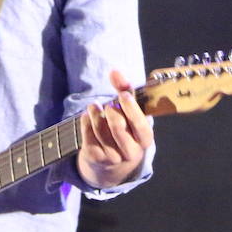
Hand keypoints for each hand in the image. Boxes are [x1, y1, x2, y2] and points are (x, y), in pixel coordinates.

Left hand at [77, 69, 152, 188]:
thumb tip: (115, 71)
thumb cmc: (125, 127)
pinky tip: (86, 116)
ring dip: (95, 115)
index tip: (123, 95)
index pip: (140, 125)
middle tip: (108, 104)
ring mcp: (114, 158)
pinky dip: (86, 125)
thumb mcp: (130, 110)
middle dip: (111, 112)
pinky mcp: (97, 159)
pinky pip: (89, 139)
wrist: (114, 160)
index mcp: (145, 139)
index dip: (131, 109)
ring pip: (101, 133)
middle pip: (118, 128)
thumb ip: (124, 89)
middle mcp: (131, 152)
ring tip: (93, 106)